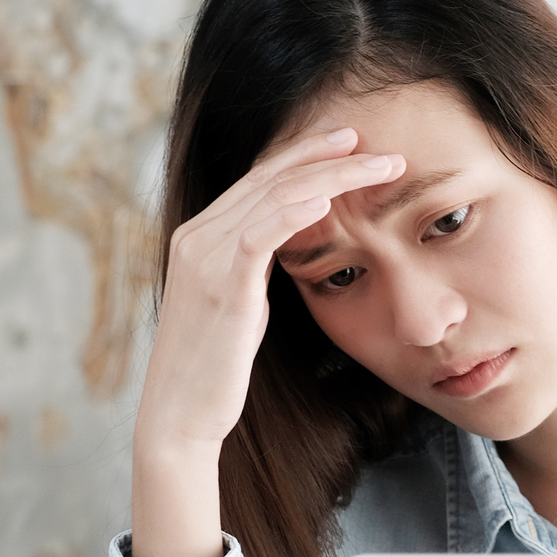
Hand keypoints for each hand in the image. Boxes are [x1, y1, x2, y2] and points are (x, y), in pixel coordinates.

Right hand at [136, 128, 403, 454]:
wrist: (180, 414)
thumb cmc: (214, 367)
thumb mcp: (239, 303)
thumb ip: (255, 267)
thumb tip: (289, 246)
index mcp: (201, 237)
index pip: (259, 179)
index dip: (304, 155)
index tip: (348, 142)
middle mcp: (198, 237)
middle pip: (269, 177)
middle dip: (325, 155)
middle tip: (374, 143)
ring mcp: (205, 258)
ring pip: (274, 197)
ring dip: (331, 177)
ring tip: (377, 166)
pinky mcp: (221, 286)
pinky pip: (260, 234)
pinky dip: (294, 211)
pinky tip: (328, 198)